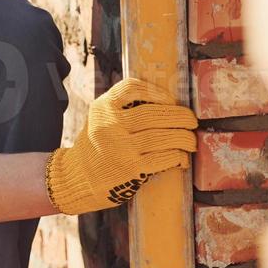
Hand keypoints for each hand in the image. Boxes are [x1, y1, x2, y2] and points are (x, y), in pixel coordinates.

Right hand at [44, 77, 197, 214]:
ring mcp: (121, 147)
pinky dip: (177, 155)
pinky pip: (163, 158)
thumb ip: (121, 109)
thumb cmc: (94, 147)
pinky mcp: (131, 169)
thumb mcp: (99, 119)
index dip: (157, 91)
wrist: (75, 180)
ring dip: (184, 137)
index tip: (171, 100)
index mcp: (103, 108)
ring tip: (191, 139)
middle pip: (154, 113)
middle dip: (180, 116)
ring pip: (163, 136)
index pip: (133, 88)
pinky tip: (181, 156)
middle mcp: (110, 125)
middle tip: (192, 120)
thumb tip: (164, 103)